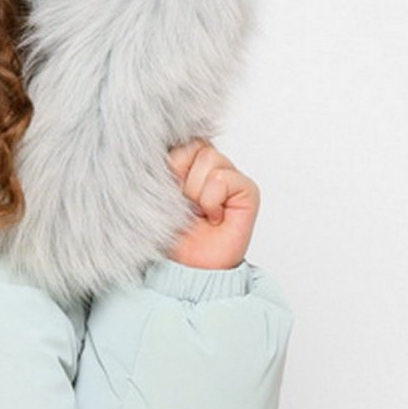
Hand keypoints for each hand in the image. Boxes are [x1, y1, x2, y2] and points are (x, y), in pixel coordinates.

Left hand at [163, 138, 258, 268]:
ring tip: (200, 213)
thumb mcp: (160, 196)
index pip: (182, 141)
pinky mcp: (247, 190)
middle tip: (187, 206)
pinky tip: (214, 217)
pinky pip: (222, 179)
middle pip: (195, 146)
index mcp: (191, 163)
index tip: (171, 192)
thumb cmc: (175, 235)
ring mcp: (232, 176)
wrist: (190, 267)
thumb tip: (163, 146)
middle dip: (183, 180)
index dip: (172, 165)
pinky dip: (211, 200)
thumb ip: (165, 167)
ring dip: (196, 192)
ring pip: (208, 159)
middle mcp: (213, 166)